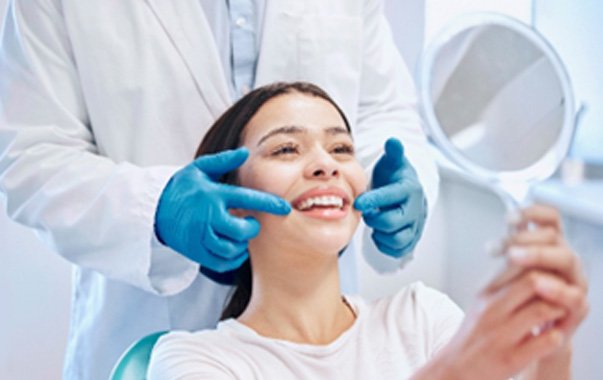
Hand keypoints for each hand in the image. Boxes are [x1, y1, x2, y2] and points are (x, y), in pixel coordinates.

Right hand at [154, 147, 290, 272]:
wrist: (152, 209)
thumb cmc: (181, 187)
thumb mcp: (199, 169)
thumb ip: (223, 161)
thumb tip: (245, 152)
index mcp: (213, 195)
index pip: (247, 199)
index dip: (269, 204)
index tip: (285, 208)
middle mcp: (207, 217)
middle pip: (241, 230)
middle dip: (252, 228)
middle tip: (250, 223)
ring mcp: (200, 236)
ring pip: (231, 249)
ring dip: (242, 245)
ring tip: (240, 236)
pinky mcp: (194, 252)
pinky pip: (220, 263)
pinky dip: (232, 259)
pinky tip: (234, 249)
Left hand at [354, 138, 426, 258]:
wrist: (408, 192)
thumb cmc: (395, 177)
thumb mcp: (393, 162)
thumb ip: (393, 152)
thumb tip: (392, 140)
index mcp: (409, 189)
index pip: (391, 196)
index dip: (373, 200)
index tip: (358, 202)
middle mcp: (415, 209)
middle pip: (393, 222)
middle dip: (375, 218)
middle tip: (367, 212)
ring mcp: (415, 226)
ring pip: (398, 239)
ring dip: (381, 234)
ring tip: (374, 222)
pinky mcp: (412, 238)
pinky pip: (399, 250)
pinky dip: (386, 245)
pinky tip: (378, 234)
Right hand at [416, 205, 588, 379]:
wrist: (456, 368)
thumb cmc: (474, 334)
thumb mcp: (483, 303)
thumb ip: (505, 284)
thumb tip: (531, 264)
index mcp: (485, 294)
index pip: (517, 262)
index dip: (541, 265)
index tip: (550, 274)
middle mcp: (490, 311)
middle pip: (533, 281)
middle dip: (554, 285)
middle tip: (560, 293)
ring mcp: (500, 335)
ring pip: (542, 309)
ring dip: (559, 311)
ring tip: (557, 315)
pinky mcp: (511, 359)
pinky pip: (546, 342)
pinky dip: (556, 337)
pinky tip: (551, 336)